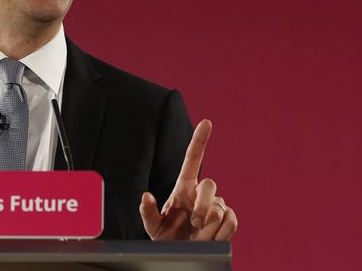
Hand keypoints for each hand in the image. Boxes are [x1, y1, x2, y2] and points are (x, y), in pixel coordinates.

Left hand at [139, 119, 237, 239]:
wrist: (180, 254)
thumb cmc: (165, 237)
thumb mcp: (152, 226)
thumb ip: (147, 211)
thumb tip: (146, 196)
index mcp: (183, 187)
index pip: (193, 159)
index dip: (200, 140)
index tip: (206, 122)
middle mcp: (201, 193)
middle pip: (210, 185)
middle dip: (202, 206)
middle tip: (193, 224)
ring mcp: (216, 205)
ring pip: (219, 209)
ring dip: (208, 226)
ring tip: (198, 235)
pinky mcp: (228, 219)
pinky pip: (231, 221)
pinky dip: (221, 233)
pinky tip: (210, 238)